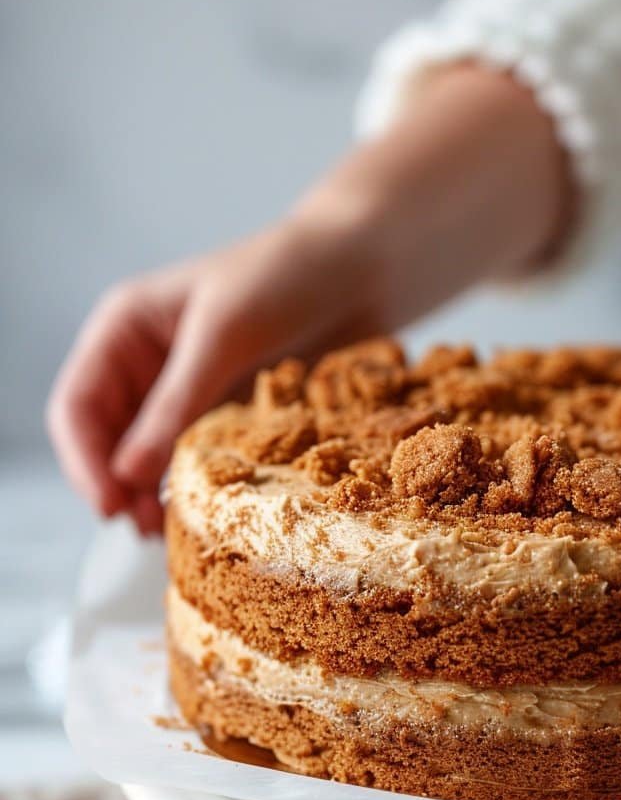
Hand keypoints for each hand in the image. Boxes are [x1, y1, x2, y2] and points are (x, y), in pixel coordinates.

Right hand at [45, 213, 381, 535]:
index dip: (85, 461)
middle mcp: (148, 366)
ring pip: (152, 459)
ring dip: (155, 496)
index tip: (110, 506)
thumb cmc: (287, 276)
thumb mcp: (223, 336)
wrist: (363, 267)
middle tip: (145, 529)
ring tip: (171, 532)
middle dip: (119, 487)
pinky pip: (201, 461)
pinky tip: (208, 514)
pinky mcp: (231, 417)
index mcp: (126, 331)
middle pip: (108, 442)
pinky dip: (197, 489)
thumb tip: (128, 475)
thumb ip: (176, 403)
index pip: (77, 406)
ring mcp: (190, 394)